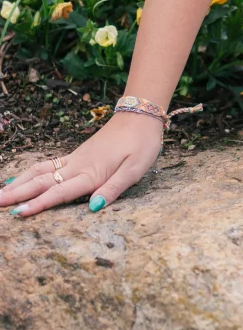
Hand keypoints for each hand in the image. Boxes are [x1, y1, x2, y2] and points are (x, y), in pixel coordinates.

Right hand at [1, 112, 163, 218]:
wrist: (141, 115)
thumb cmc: (142, 144)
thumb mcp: (135, 169)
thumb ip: (114, 188)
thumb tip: (93, 207)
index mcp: (91, 173)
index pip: (60, 192)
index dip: (38, 204)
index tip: (17, 214)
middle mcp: (78, 166)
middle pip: (42, 182)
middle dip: (18, 194)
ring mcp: (75, 158)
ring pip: (41, 171)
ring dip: (20, 182)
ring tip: (1, 193)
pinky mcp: (77, 154)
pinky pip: (48, 164)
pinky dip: (30, 172)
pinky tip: (20, 177)